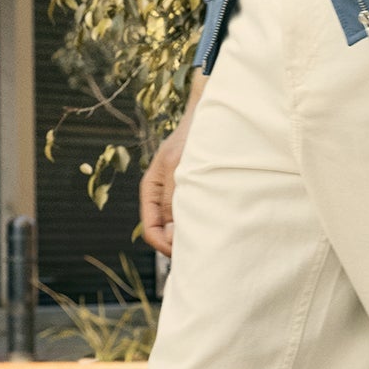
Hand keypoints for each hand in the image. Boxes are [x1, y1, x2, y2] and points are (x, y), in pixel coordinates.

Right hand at [139, 72, 205, 253]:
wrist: (208, 118)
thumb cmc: (190, 140)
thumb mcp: (178, 169)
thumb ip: (172, 200)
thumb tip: (169, 234)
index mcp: (150, 191)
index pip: (151, 230)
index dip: (165, 246)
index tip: (186, 251)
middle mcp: (161, 196)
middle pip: (164, 233)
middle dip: (180, 244)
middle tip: (203, 250)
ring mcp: (176, 194)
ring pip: (179, 226)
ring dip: (192, 234)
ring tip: (212, 237)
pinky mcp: (193, 191)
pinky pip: (192, 215)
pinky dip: (201, 223)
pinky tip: (217, 223)